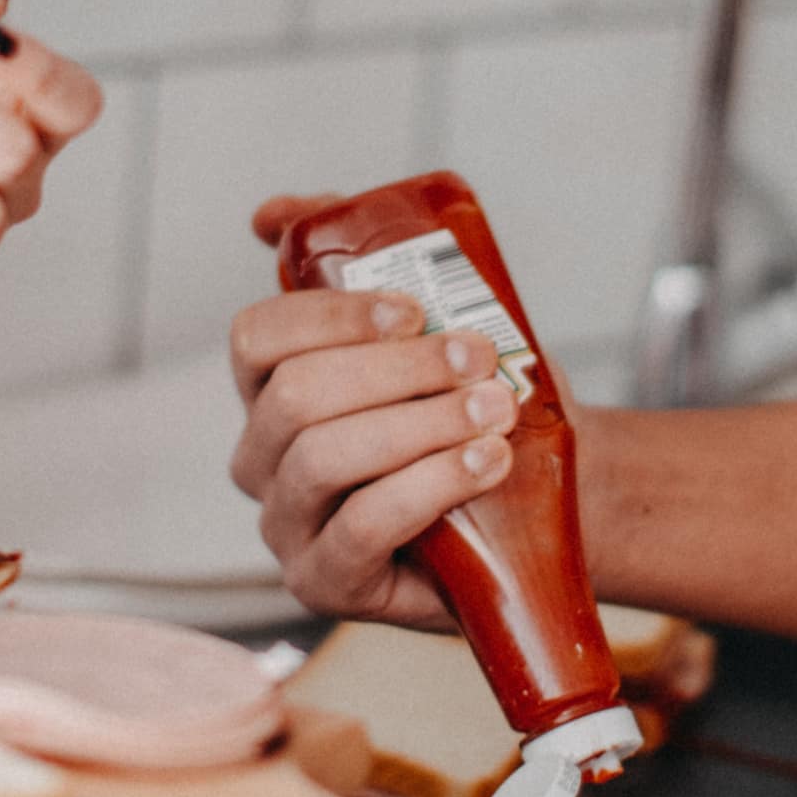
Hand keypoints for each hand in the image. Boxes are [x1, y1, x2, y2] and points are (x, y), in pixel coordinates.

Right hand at [227, 195, 518, 623]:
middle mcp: (263, 460)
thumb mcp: (428, 326)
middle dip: (397, 370)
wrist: (540, 499)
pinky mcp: (327, 583)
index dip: (330, 316)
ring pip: (324, 458)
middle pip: (295, 396)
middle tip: (479, 360)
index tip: (417, 310)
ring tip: (493, 411)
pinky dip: (429, 485)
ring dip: (421, 424)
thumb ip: (356, 260)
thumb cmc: (475, 408)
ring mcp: (288, 527)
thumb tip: (270, 213)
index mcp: (270, 390)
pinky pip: (361, 527)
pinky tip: (484, 462)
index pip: (256, 337)